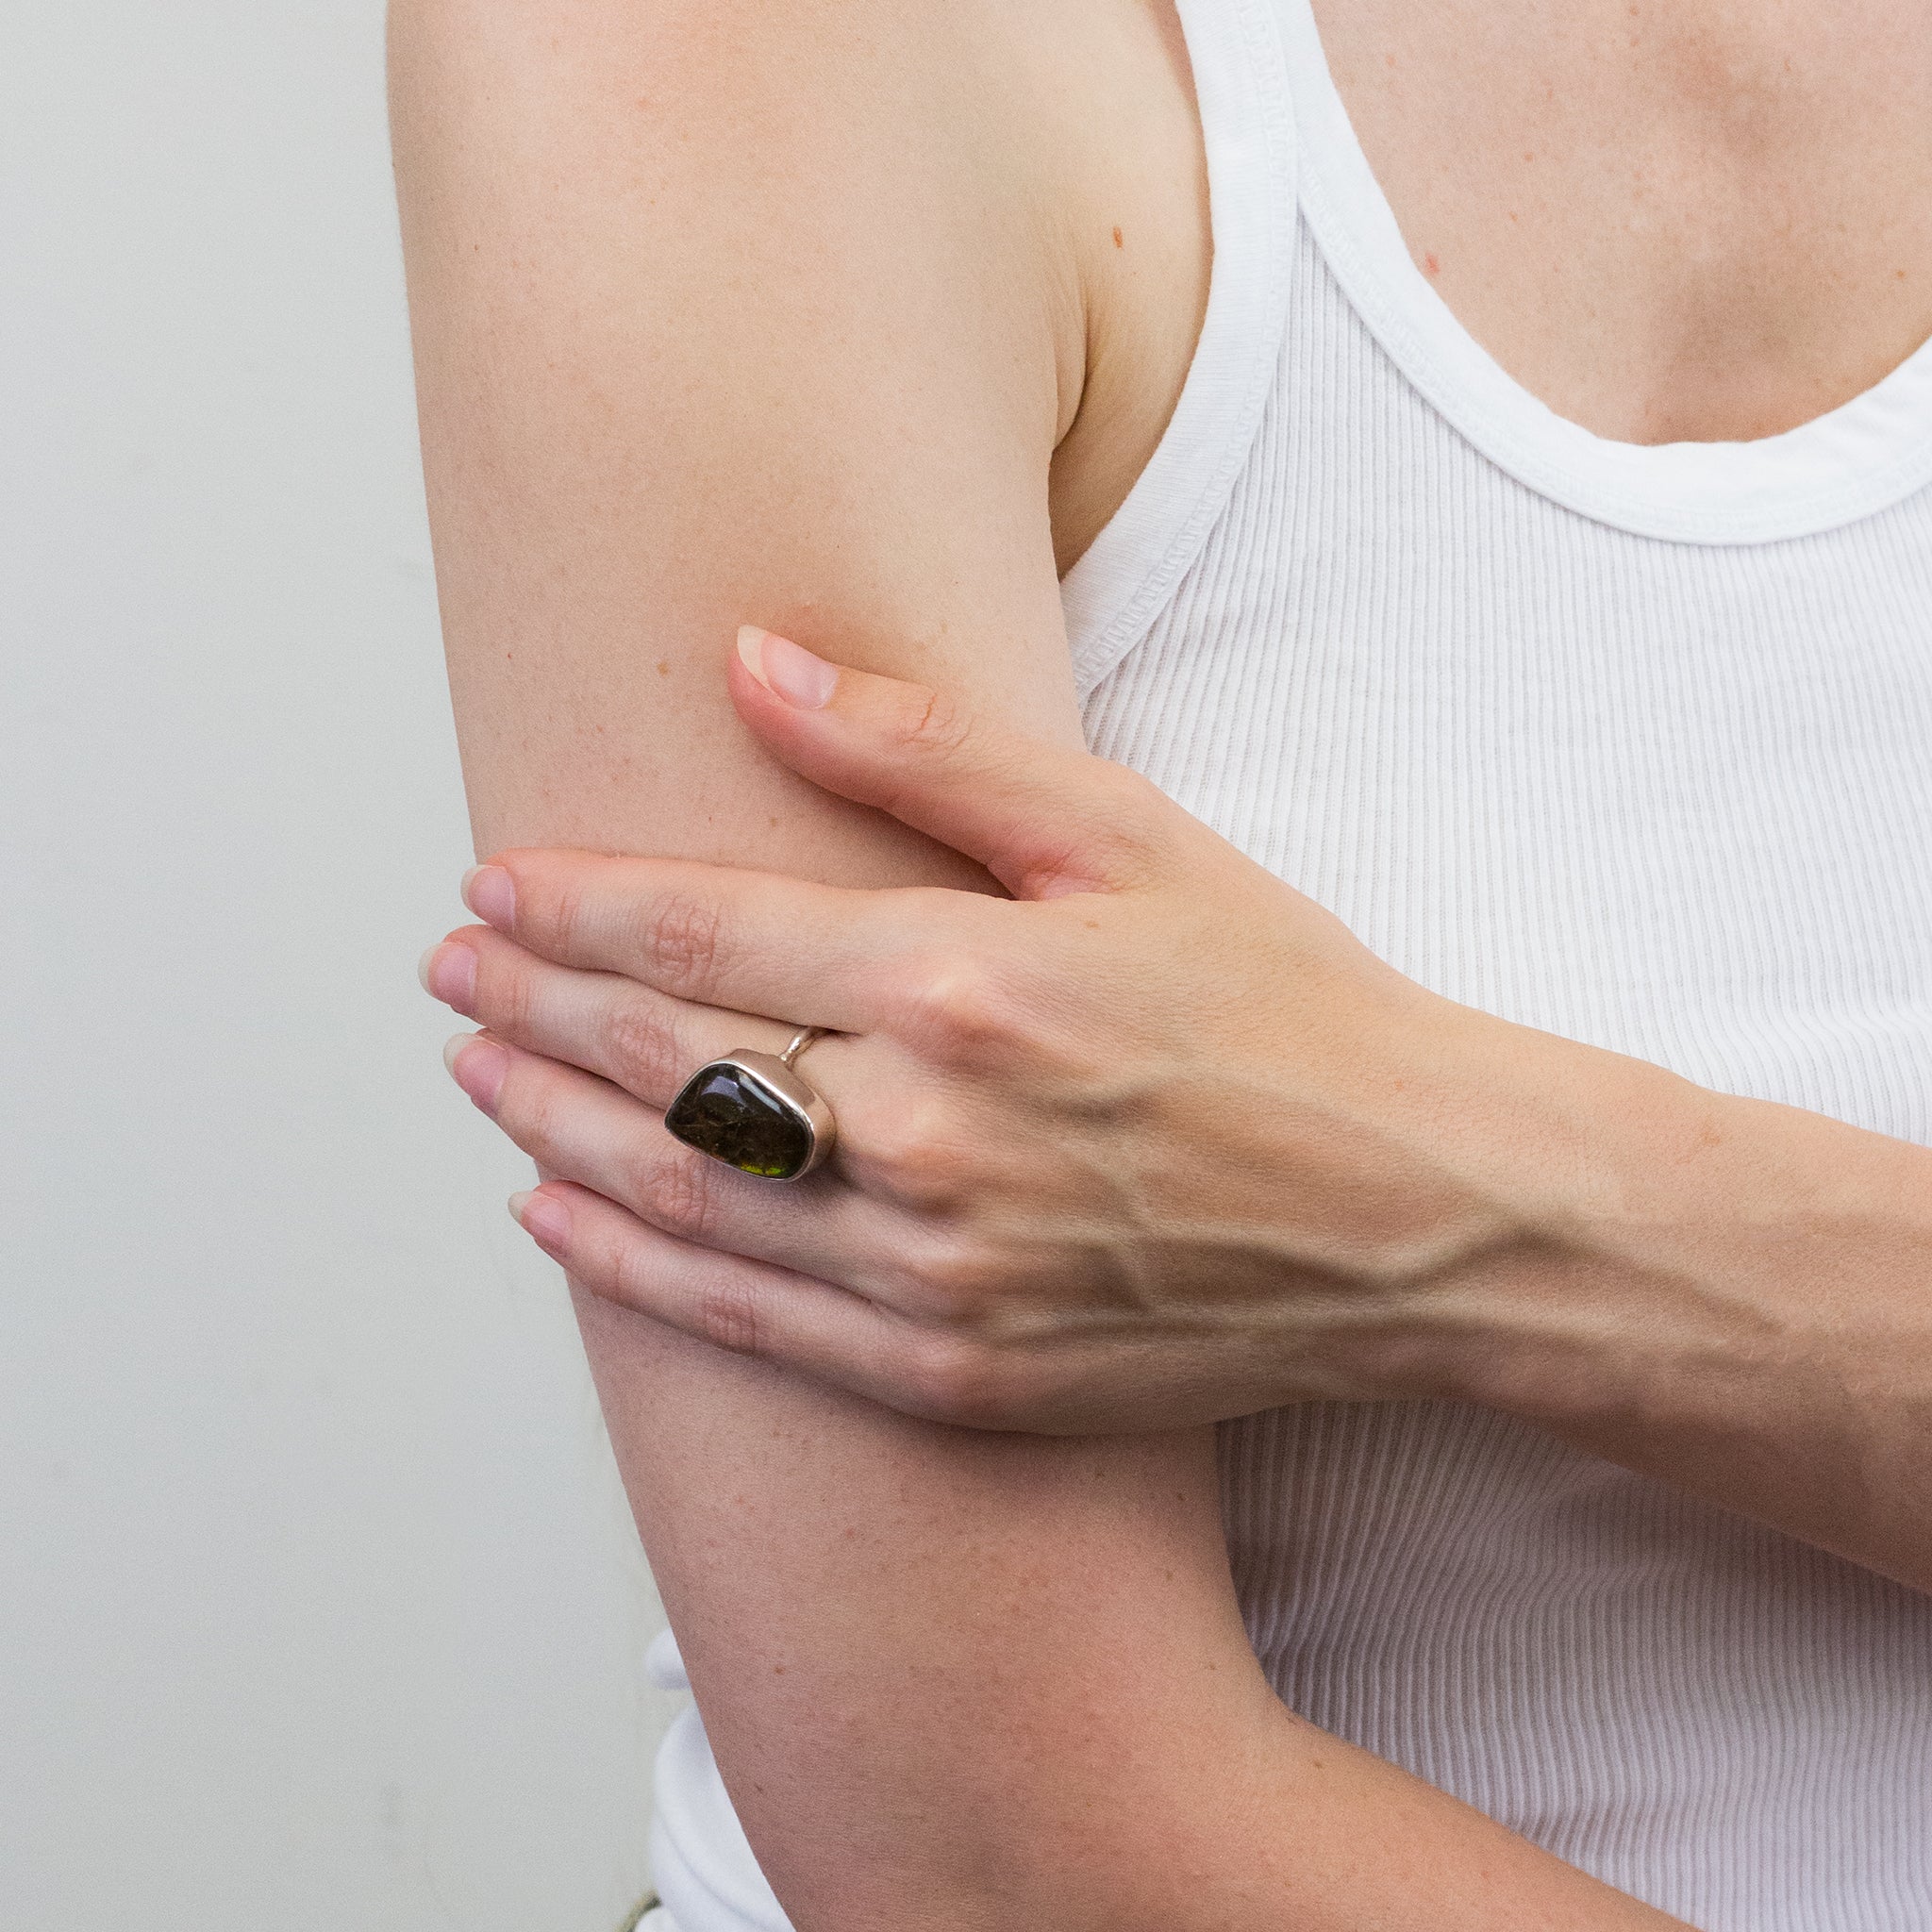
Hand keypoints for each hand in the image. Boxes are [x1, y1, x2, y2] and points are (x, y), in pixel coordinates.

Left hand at [424, 627, 1574, 1431]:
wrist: (1415, 1209)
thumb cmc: (1287, 1006)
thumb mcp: (1130, 835)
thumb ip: (925, 750)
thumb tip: (752, 662)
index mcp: (959, 982)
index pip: (699, 936)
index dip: (574, 907)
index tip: (490, 881)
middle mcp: (922, 1133)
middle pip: (661, 1062)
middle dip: (532, 1006)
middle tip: (451, 968)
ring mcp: (931, 1267)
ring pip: (677, 1194)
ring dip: (550, 1127)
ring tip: (476, 1075)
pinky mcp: (954, 1367)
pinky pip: (747, 1322)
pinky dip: (631, 1268)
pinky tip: (557, 1221)